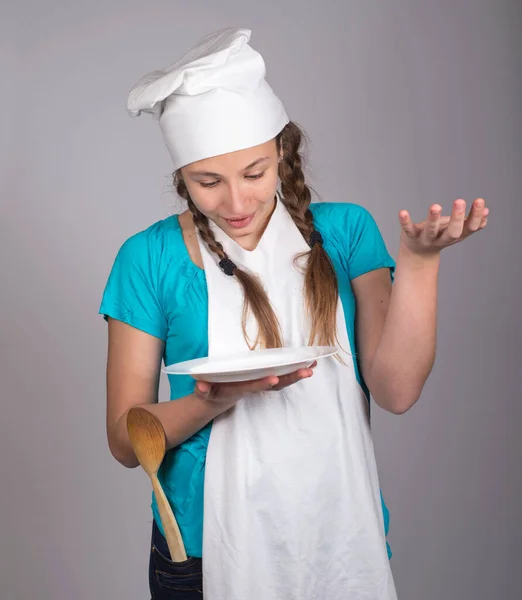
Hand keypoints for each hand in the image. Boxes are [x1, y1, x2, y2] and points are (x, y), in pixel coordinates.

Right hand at [194, 362, 316, 406]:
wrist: (217, 399)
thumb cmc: (211, 392)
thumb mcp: (204, 392)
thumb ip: (202, 389)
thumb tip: (200, 386)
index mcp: (239, 389)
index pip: (252, 387)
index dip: (262, 383)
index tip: (273, 379)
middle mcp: (254, 387)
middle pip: (275, 385)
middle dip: (291, 378)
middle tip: (307, 371)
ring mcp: (260, 384)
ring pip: (282, 381)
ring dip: (297, 374)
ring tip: (313, 366)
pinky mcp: (264, 380)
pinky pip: (282, 376)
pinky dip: (295, 371)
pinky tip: (307, 364)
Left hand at [398, 198, 488, 255]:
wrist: (417, 253)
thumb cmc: (440, 235)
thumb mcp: (456, 230)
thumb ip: (469, 222)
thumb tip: (486, 212)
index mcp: (456, 236)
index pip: (470, 228)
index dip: (476, 216)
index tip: (480, 201)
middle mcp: (442, 240)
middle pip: (452, 233)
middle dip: (456, 218)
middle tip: (459, 200)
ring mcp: (426, 239)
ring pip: (431, 231)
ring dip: (433, 219)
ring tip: (436, 206)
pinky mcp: (411, 236)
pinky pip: (408, 229)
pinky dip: (405, 221)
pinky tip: (402, 212)